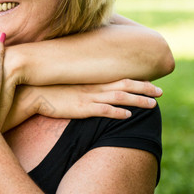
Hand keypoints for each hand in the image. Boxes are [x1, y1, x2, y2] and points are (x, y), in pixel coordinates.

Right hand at [13, 79, 162, 120]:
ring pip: (120, 97)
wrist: (32, 91)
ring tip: (154, 105)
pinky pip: (104, 110)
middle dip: (145, 88)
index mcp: (91, 80)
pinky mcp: (82, 108)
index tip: (150, 82)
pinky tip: (129, 116)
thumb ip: (79, 85)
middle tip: (161, 91)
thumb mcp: (67, 83)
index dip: (136, 80)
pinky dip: (118, 112)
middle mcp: (93, 87)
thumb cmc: (47, 88)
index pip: (119, 78)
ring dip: (138, 101)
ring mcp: (88, 97)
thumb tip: (86, 88)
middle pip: (125, 85)